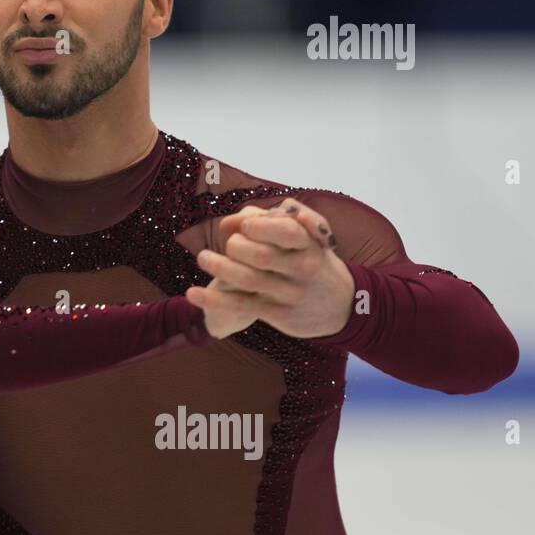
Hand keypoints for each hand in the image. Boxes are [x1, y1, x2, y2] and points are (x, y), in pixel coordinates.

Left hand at [193, 197, 354, 339]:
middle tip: (230, 244)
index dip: (254, 224)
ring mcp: (290, 293)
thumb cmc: (313, 259)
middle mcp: (303, 268)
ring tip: (203, 258)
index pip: (283, 229)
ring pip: (247, 278)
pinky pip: (240, 305)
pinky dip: (213, 299)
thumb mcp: (306, 236)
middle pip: (260, 254)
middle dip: (236, 245)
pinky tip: (191, 293)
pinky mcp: (277, 314)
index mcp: (310, 244)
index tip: (242, 225)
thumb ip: (271, 220)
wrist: (344, 306)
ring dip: (218, 266)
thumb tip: (229, 222)